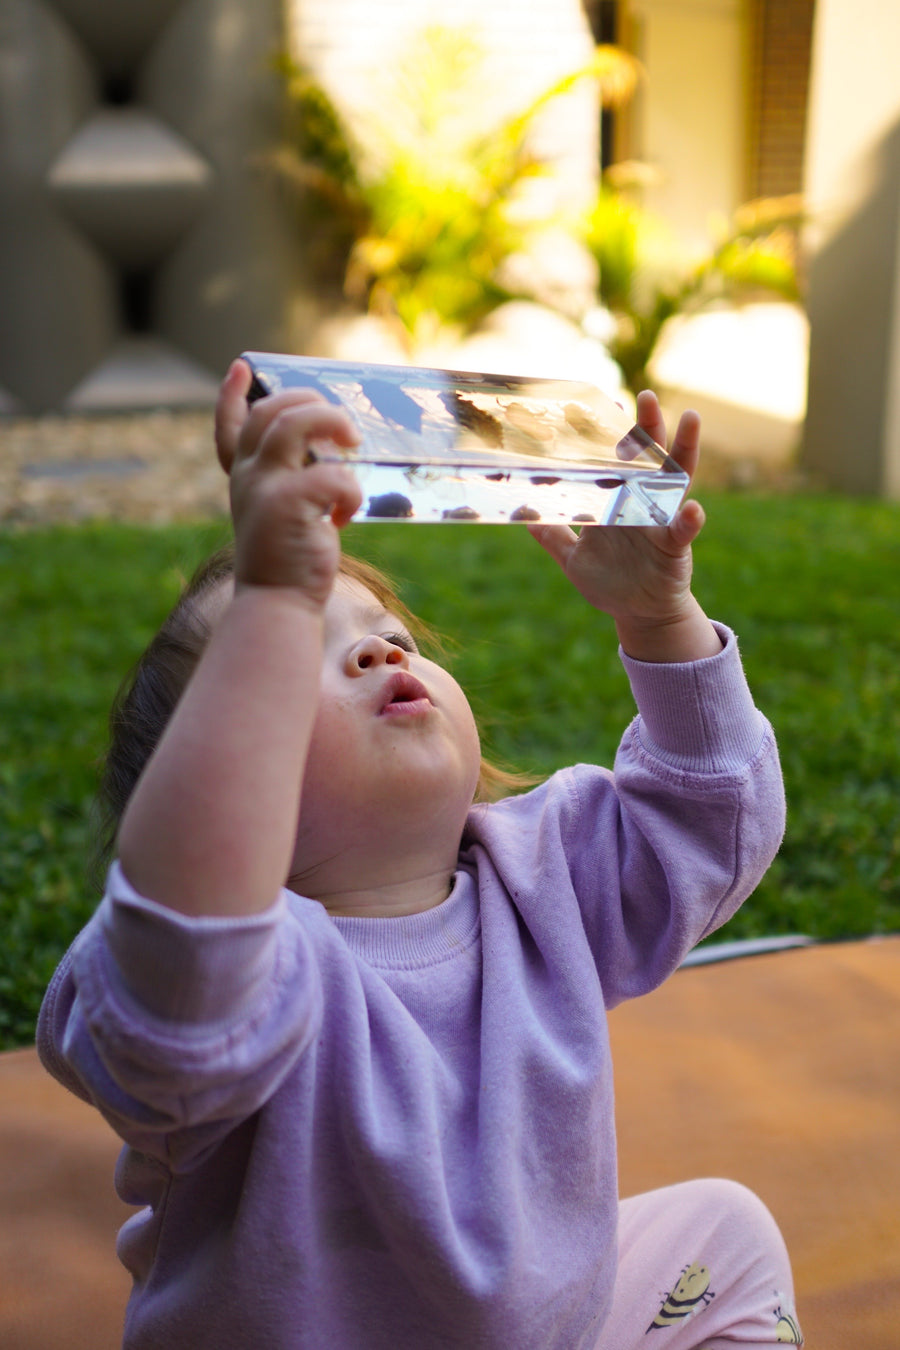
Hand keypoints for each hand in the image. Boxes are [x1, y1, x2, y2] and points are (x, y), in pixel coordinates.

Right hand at [215, 359, 362, 605]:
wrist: (277, 603)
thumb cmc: (289, 561)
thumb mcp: (282, 514)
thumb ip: (292, 482)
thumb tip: (328, 452)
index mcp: (244, 478)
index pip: (229, 426)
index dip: (232, 394)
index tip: (242, 367)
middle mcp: (248, 477)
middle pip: (269, 412)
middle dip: (307, 401)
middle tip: (339, 420)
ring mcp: (265, 488)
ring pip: (293, 424)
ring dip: (330, 422)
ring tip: (352, 442)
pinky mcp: (289, 505)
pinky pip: (331, 475)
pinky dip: (349, 490)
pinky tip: (346, 516)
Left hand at [527, 392, 721, 661]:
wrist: (638, 614)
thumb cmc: (610, 583)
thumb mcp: (574, 559)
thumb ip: (553, 537)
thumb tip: (523, 516)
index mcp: (618, 503)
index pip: (617, 461)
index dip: (613, 434)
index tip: (606, 404)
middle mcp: (642, 504)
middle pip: (649, 459)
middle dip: (649, 428)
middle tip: (647, 397)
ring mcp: (661, 522)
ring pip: (675, 481)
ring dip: (683, 451)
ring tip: (690, 421)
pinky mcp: (674, 547)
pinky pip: (682, 531)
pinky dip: (688, 520)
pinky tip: (693, 508)